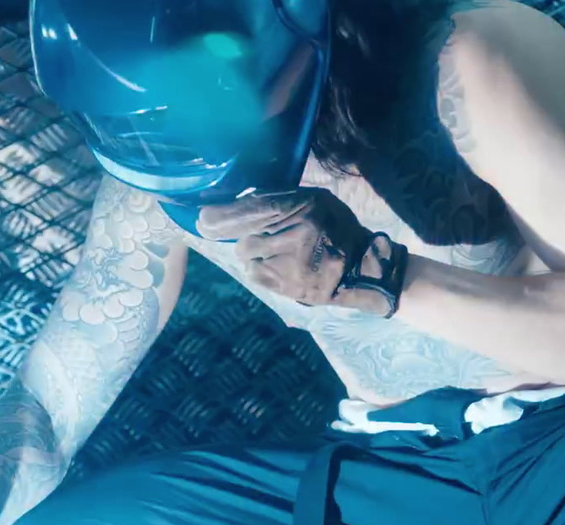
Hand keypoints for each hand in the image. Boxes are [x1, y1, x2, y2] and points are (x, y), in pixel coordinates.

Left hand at [196, 188, 392, 315]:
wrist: (361, 268)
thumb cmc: (336, 229)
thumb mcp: (317, 201)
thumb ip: (282, 199)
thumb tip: (241, 199)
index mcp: (304, 206)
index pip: (254, 209)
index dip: (223, 215)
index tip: (202, 218)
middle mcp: (297, 233)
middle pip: (245, 236)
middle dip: (233, 235)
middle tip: (222, 230)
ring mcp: (292, 262)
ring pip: (248, 255)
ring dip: (251, 253)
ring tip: (273, 251)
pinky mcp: (288, 285)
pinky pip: (254, 274)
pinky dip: (258, 270)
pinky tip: (277, 267)